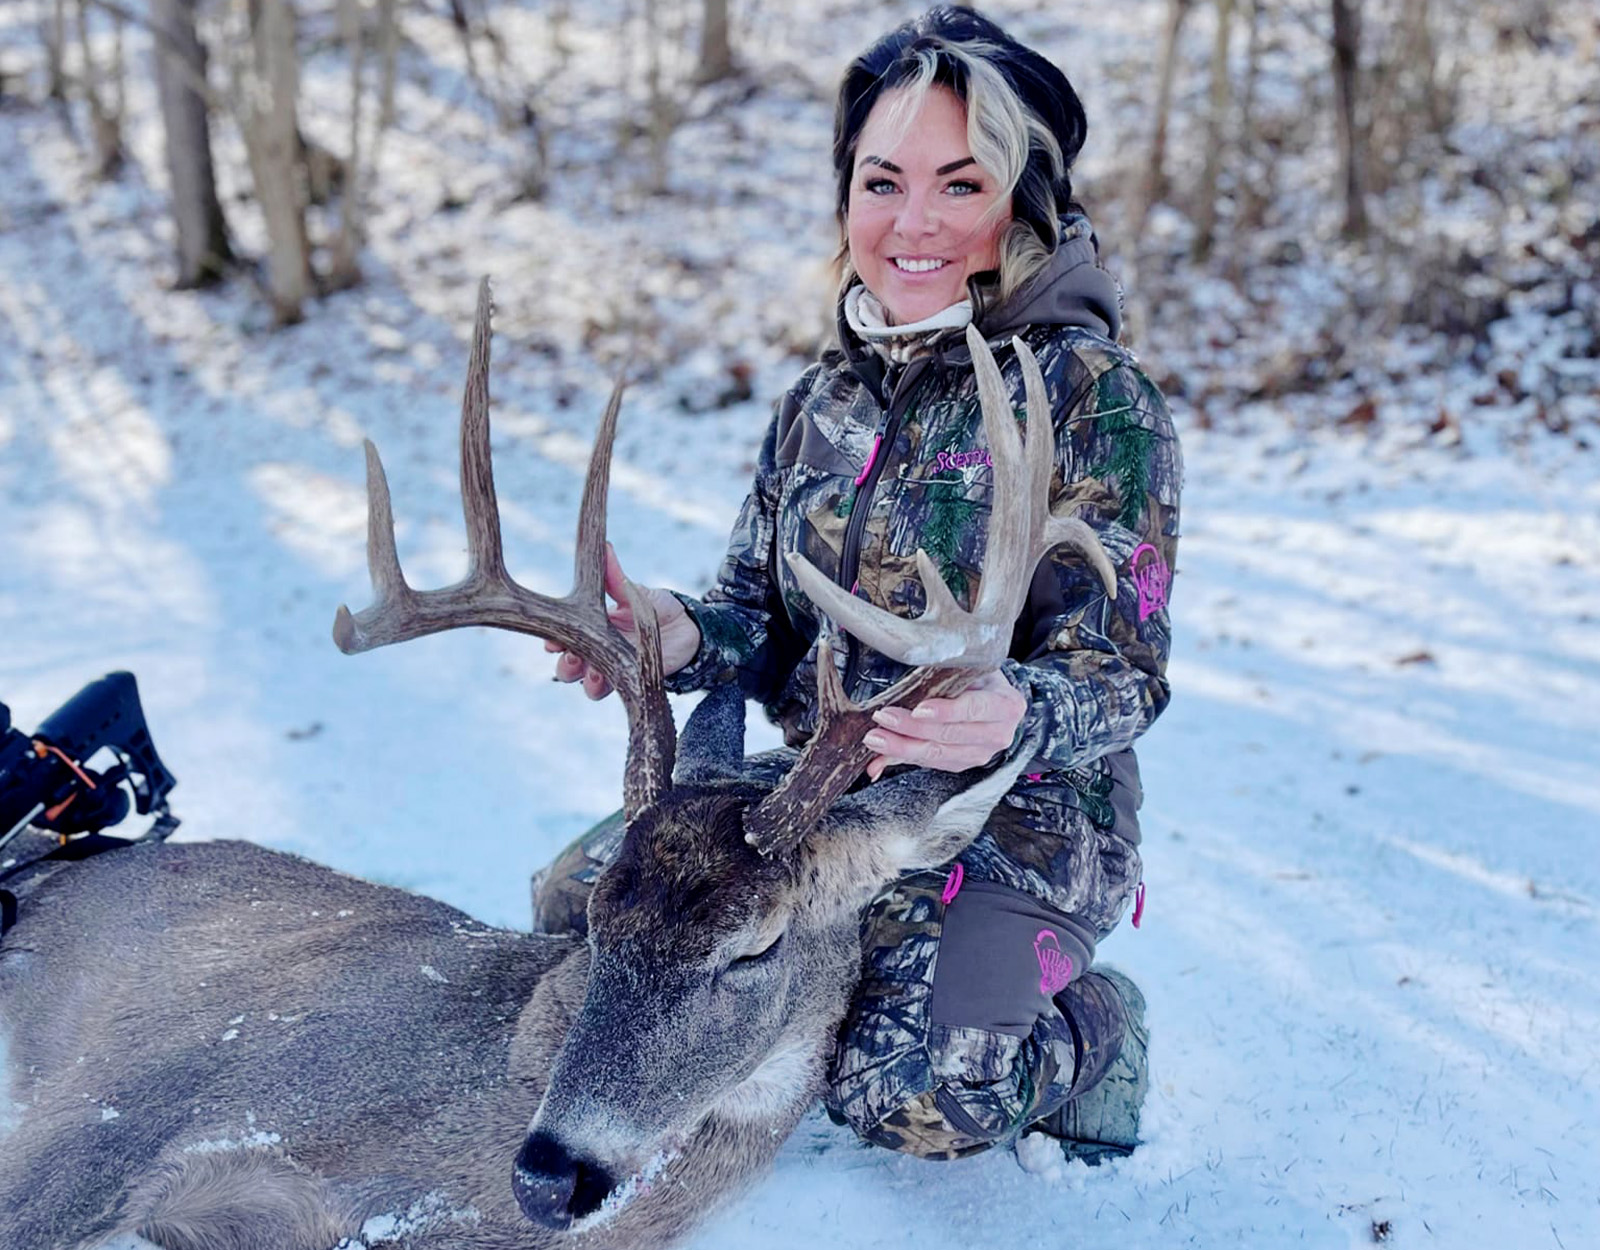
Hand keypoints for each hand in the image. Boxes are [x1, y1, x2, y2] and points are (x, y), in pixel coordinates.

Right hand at [545, 543, 700, 699]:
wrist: (690, 628)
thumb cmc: (658, 608)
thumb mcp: (635, 591)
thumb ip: (615, 577)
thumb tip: (604, 545)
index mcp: (595, 627)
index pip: (566, 636)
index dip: (554, 640)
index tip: (551, 641)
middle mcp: (600, 651)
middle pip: (569, 664)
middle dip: (565, 664)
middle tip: (570, 656)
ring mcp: (615, 668)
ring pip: (587, 681)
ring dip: (585, 679)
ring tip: (592, 672)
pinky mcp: (633, 681)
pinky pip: (615, 690)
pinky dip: (609, 687)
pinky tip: (610, 680)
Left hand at [860, 669, 1027, 780]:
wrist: (994, 698)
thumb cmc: (980, 677)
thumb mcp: (969, 667)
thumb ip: (943, 673)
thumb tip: (909, 666)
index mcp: (1006, 705)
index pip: (973, 709)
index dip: (946, 711)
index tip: (918, 709)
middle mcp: (998, 734)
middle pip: (950, 735)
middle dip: (912, 728)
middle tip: (883, 718)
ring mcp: (982, 753)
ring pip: (938, 753)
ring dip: (901, 747)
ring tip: (875, 738)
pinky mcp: (963, 764)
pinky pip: (930, 763)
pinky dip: (903, 758)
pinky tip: (881, 755)